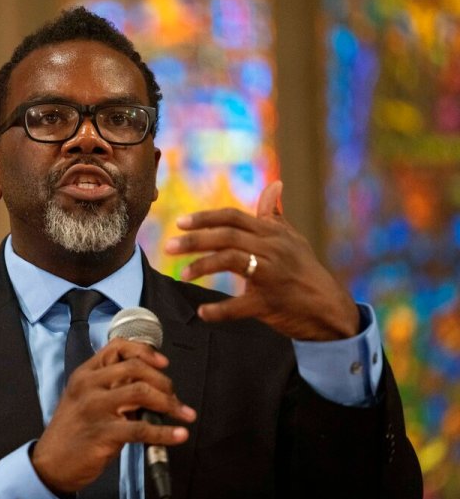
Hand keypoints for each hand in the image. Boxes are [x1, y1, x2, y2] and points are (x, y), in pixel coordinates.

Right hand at [31, 338, 195, 493]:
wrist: (51, 463)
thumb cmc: (72, 431)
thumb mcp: (85, 398)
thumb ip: (111, 387)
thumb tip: (150, 385)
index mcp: (85, 373)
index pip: (117, 347)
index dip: (145, 351)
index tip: (163, 363)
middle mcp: (89, 385)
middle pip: (135, 368)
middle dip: (163, 381)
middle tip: (175, 397)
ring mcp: (95, 408)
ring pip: (141, 392)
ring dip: (169, 403)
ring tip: (183, 414)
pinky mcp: (103, 433)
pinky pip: (141, 428)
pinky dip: (165, 433)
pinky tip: (178, 435)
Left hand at [165, 181, 358, 340]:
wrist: (330, 308)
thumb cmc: (305, 271)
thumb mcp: (292, 240)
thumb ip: (274, 215)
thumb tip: (274, 185)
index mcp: (272, 234)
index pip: (234, 217)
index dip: (205, 218)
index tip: (180, 223)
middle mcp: (272, 249)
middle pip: (227, 236)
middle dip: (195, 240)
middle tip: (169, 246)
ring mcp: (271, 275)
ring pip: (232, 261)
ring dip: (203, 266)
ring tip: (183, 273)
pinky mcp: (270, 303)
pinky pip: (241, 305)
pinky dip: (220, 310)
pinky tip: (203, 312)